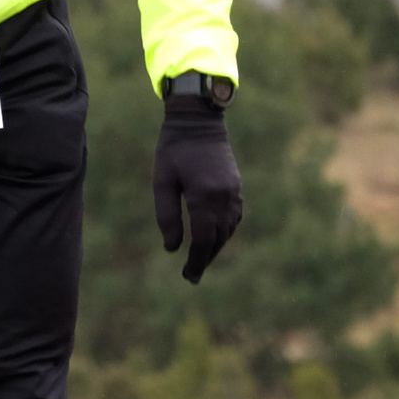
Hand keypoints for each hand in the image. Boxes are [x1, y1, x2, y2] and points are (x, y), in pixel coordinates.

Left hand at [153, 93, 242, 283]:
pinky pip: (234, 219)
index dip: (195, 261)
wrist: (198, 121)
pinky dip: (225, 233)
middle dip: (205, 259)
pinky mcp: (236, 188)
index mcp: (204, 197)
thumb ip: (167, 215)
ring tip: (200, 260)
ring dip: (216, 248)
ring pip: (228, 231)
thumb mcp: (162, 181)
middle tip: (192, 276)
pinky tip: (215, 238)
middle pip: (218, 240)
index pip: (203, 240)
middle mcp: (224, 198)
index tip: (187, 275)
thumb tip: (172, 248)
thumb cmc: (173, 149)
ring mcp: (234, 193)